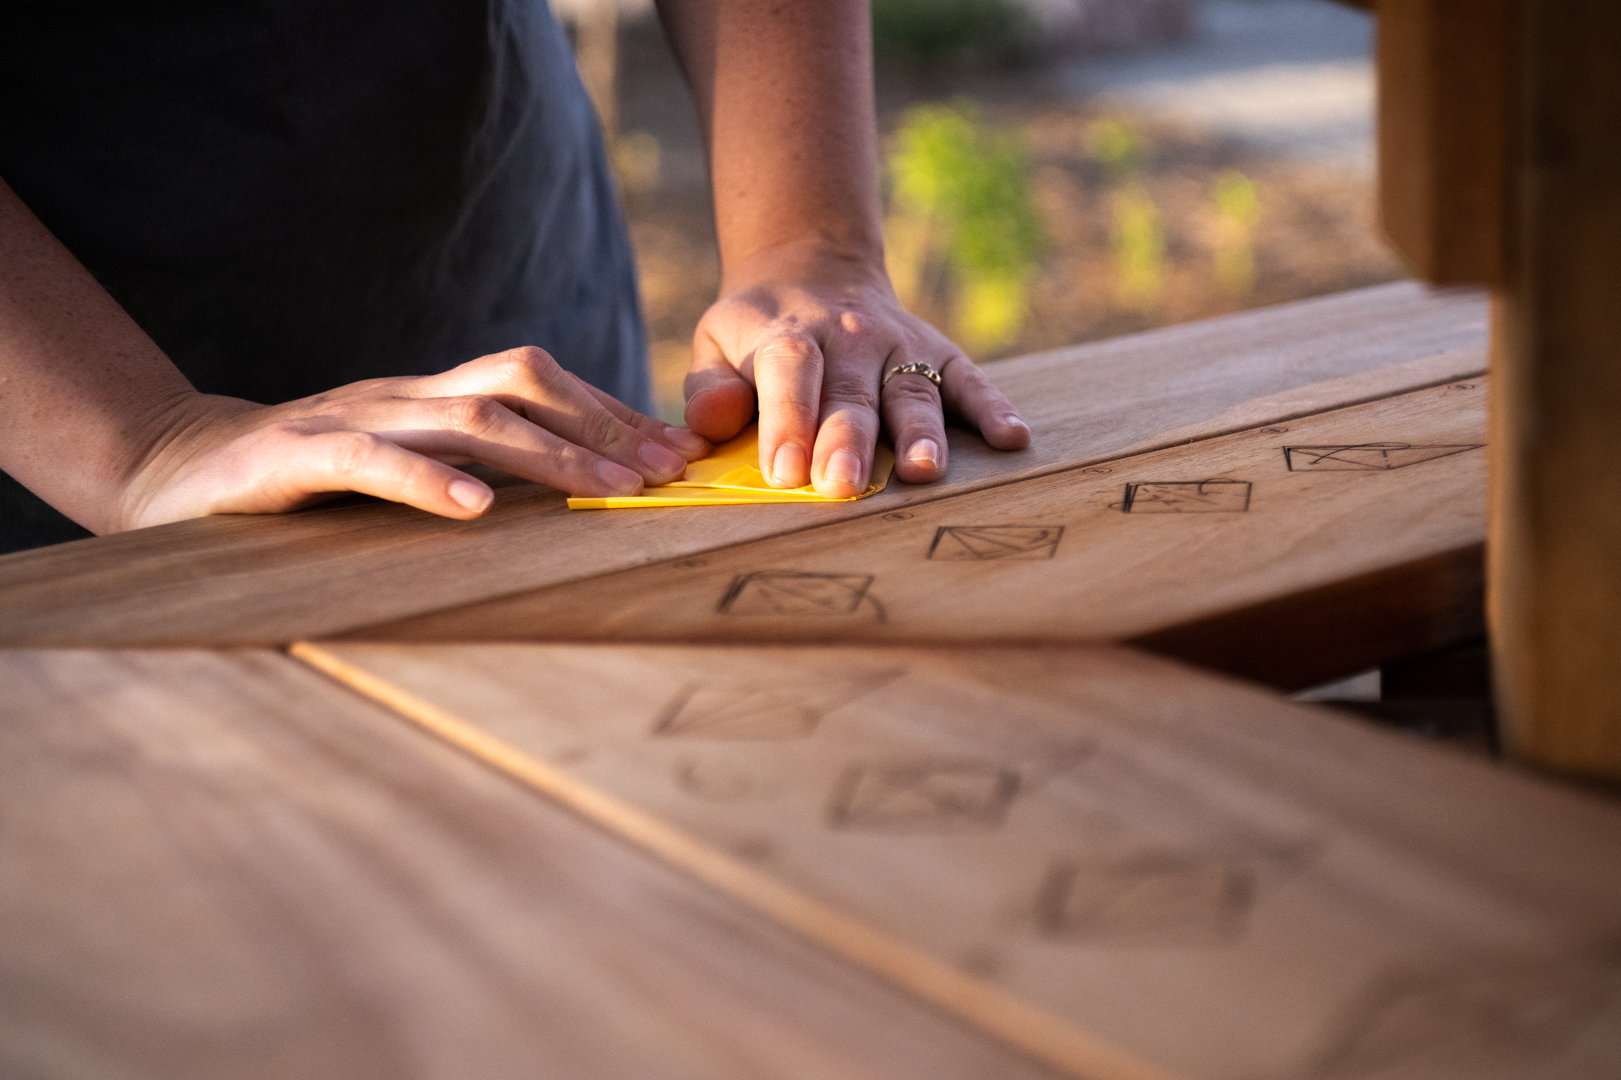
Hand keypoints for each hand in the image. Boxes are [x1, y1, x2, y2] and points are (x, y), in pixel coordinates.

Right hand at [116, 347, 709, 529]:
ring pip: (464, 418)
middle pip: (521, 383)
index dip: (612, 413)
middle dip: (602, 424)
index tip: (678, 451)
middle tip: (665, 471)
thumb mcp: (403, 464)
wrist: (178, 468)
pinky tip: (475, 509)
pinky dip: (426, 481)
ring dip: (547, 455)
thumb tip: (572, 491)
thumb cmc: (308, 479)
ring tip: (607, 492)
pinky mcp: (296, 455)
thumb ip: (472, 466)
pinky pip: (370, 461)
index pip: (540, 385)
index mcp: (432, 398)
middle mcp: (405, 397)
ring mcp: (352, 419)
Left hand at [681, 242, 1030, 497]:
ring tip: (923, 470)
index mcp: (789, 334)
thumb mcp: (717, 342)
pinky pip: (969, 381)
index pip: (789, 373)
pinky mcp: (940, 354)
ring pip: (912, 391)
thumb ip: (712, 387)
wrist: (814, 269)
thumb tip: (711, 426)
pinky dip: (993, 408)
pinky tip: (1012, 437)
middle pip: (851, 392)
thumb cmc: (759, 331)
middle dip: (847, 441)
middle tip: (842, 486)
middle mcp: (850, 336)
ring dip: (920, 432)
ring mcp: (900, 345)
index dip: (788, 421)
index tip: (785, 473)